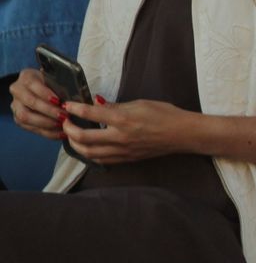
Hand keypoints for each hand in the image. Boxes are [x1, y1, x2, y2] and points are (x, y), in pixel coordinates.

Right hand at [9, 68, 66, 141]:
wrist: (43, 87)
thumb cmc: (54, 82)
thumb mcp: (57, 78)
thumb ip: (61, 85)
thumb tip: (73, 99)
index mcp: (27, 76)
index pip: (33, 85)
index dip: (45, 93)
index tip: (58, 101)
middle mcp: (17, 90)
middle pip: (29, 102)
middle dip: (48, 111)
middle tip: (64, 116)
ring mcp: (16, 105)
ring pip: (25, 117)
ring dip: (46, 123)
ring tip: (62, 125)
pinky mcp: (18, 119)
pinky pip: (30, 128)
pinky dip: (47, 132)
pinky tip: (60, 133)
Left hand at [60, 97, 196, 165]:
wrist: (182, 133)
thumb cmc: (165, 114)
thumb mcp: (140, 104)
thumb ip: (116, 107)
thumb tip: (96, 105)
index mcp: (123, 119)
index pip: (91, 114)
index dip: (75, 109)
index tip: (67, 106)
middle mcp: (120, 137)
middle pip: (83, 138)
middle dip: (69, 129)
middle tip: (66, 122)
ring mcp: (122, 151)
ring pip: (88, 153)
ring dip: (75, 144)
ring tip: (72, 136)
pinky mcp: (126, 159)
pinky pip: (101, 159)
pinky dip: (89, 153)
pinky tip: (87, 147)